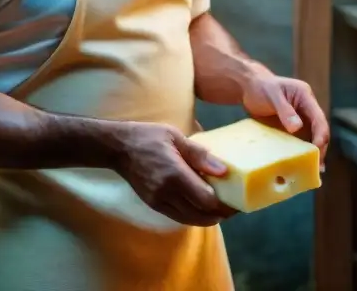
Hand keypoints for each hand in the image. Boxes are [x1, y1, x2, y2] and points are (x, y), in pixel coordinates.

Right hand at [107, 121, 236, 226]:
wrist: (119, 148)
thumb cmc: (149, 137)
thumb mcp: (176, 136)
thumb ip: (200, 154)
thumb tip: (223, 170)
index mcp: (174, 175)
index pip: (206, 200)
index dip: (225, 204)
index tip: (238, 198)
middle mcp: (166, 193)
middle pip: (201, 215)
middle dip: (221, 214)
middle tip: (235, 206)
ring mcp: (159, 202)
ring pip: (191, 220)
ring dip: (209, 217)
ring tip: (222, 207)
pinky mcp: (154, 205)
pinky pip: (179, 217)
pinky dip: (195, 215)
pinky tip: (203, 206)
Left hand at [242, 74, 330, 167]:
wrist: (249, 88)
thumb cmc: (261, 87)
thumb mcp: (272, 95)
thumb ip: (285, 110)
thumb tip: (297, 127)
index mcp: (305, 97)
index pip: (319, 118)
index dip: (320, 135)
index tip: (317, 150)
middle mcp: (307, 109)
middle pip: (319, 131)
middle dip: (320, 148)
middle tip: (318, 166)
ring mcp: (300, 119)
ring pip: (312, 138)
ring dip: (313, 153)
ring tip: (314, 172)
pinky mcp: (291, 128)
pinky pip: (299, 142)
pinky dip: (301, 153)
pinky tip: (301, 166)